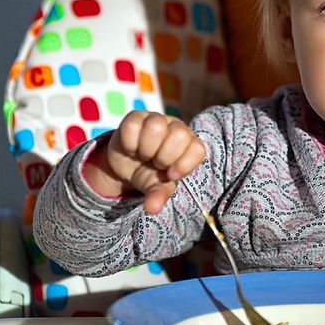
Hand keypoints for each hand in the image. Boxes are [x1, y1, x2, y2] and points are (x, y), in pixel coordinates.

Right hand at [83, 111, 206, 214]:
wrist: (126, 165)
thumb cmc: (150, 174)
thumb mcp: (157, 186)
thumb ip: (159, 195)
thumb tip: (151, 209)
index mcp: (190, 144)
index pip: (198, 149)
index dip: (184, 165)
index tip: (170, 175)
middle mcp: (177, 128)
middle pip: (179, 135)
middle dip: (164, 157)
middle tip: (156, 164)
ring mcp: (157, 119)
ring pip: (156, 126)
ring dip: (146, 148)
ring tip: (144, 155)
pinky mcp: (136, 116)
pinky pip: (133, 125)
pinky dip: (130, 143)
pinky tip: (132, 148)